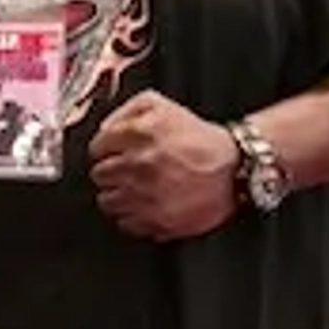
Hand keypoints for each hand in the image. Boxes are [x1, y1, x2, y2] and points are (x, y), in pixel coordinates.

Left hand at [89, 90, 238, 240]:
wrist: (232, 170)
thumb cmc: (200, 140)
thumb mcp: (162, 106)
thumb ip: (126, 110)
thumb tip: (105, 128)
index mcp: (137, 135)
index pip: (96, 147)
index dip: (106, 149)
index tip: (113, 153)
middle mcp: (137, 165)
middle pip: (99, 175)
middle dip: (110, 172)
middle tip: (126, 170)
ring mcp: (145, 195)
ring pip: (107, 201)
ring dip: (117, 195)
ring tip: (134, 189)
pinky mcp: (156, 220)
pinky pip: (125, 223)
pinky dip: (131, 216)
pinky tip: (145, 204)